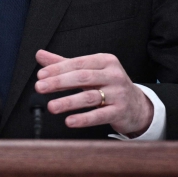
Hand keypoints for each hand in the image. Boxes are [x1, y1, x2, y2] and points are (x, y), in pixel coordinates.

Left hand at [34, 50, 152, 136]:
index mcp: (105, 61)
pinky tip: (69, 121)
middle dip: (59, 82)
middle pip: (82, 77)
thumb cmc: (108, 86)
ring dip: (68, 102)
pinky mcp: (120, 111)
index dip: (57, 69)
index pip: (78, 63)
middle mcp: (113, 75)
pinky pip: (99, 115)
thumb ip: (64, 63)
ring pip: (89, 97)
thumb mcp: (90, 71)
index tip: (41, 76)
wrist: (137, 105)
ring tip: (51, 107)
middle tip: (40, 88)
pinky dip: (83, 119)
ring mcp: (118, 93)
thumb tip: (40, 55)